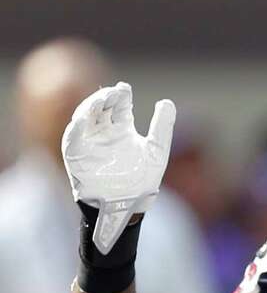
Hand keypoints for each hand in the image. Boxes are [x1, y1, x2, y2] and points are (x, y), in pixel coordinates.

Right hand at [61, 82, 175, 253]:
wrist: (128, 204)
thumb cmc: (142, 180)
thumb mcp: (156, 151)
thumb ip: (162, 127)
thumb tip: (167, 102)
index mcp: (122, 129)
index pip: (119, 105)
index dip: (120, 95)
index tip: (125, 89)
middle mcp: (104, 132)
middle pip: (100, 107)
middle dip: (105, 97)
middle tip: (114, 92)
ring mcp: (89, 141)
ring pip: (84, 117)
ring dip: (90, 106)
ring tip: (101, 100)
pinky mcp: (77, 153)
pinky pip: (72, 137)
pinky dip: (76, 127)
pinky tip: (84, 119)